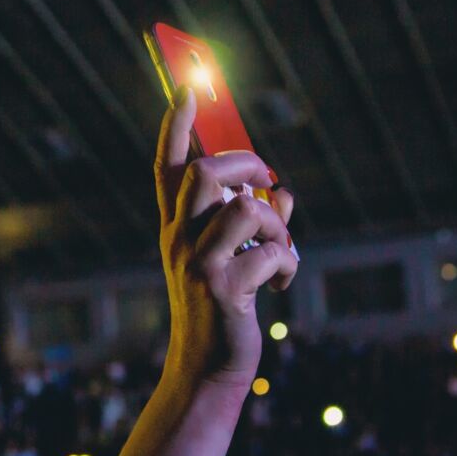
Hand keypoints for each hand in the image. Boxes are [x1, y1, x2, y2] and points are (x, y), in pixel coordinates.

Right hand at [154, 86, 296, 392]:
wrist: (209, 368)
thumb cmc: (222, 309)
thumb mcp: (229, 261)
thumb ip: (254, 222)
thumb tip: (286, 191)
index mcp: (176, 230)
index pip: (168, 169)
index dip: (176, 128)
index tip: (188, 88)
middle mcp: (179, 242)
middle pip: (205, 175)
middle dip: (246, 167)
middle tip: (266, 183)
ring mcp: (197, 265)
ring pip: (245, 209)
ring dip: (277, 224)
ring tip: (280, 251)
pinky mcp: (222, 289)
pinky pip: (270, 253)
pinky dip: (288, 264)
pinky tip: (281, 285)